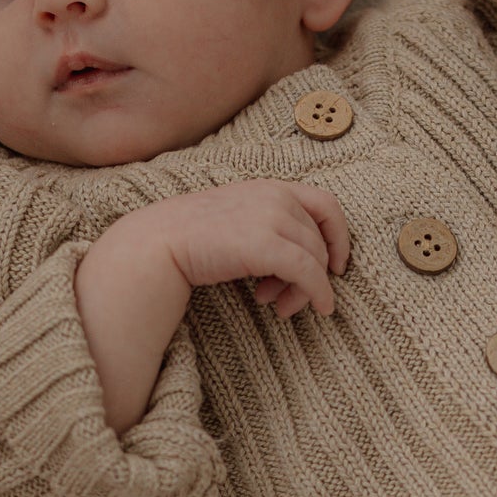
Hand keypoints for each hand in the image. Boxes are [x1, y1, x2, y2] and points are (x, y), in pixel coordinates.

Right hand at [150, 179, 352, 321]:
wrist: (158, 242)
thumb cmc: (191, 237)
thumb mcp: (238, 219)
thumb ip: (268, 227)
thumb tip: (299, 261)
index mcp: (270, 187)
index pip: (326, 204)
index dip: (339, 236)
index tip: (337, 264)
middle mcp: (276, 197)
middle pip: (319, 241)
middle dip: (314, 274)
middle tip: (291, 299)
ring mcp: (272, 219)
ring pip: (316, 259)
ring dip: (307, 290)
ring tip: (281, 307)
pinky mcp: (265, 246)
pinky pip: (309, 273)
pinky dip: (319, 293)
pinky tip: (317, 309)